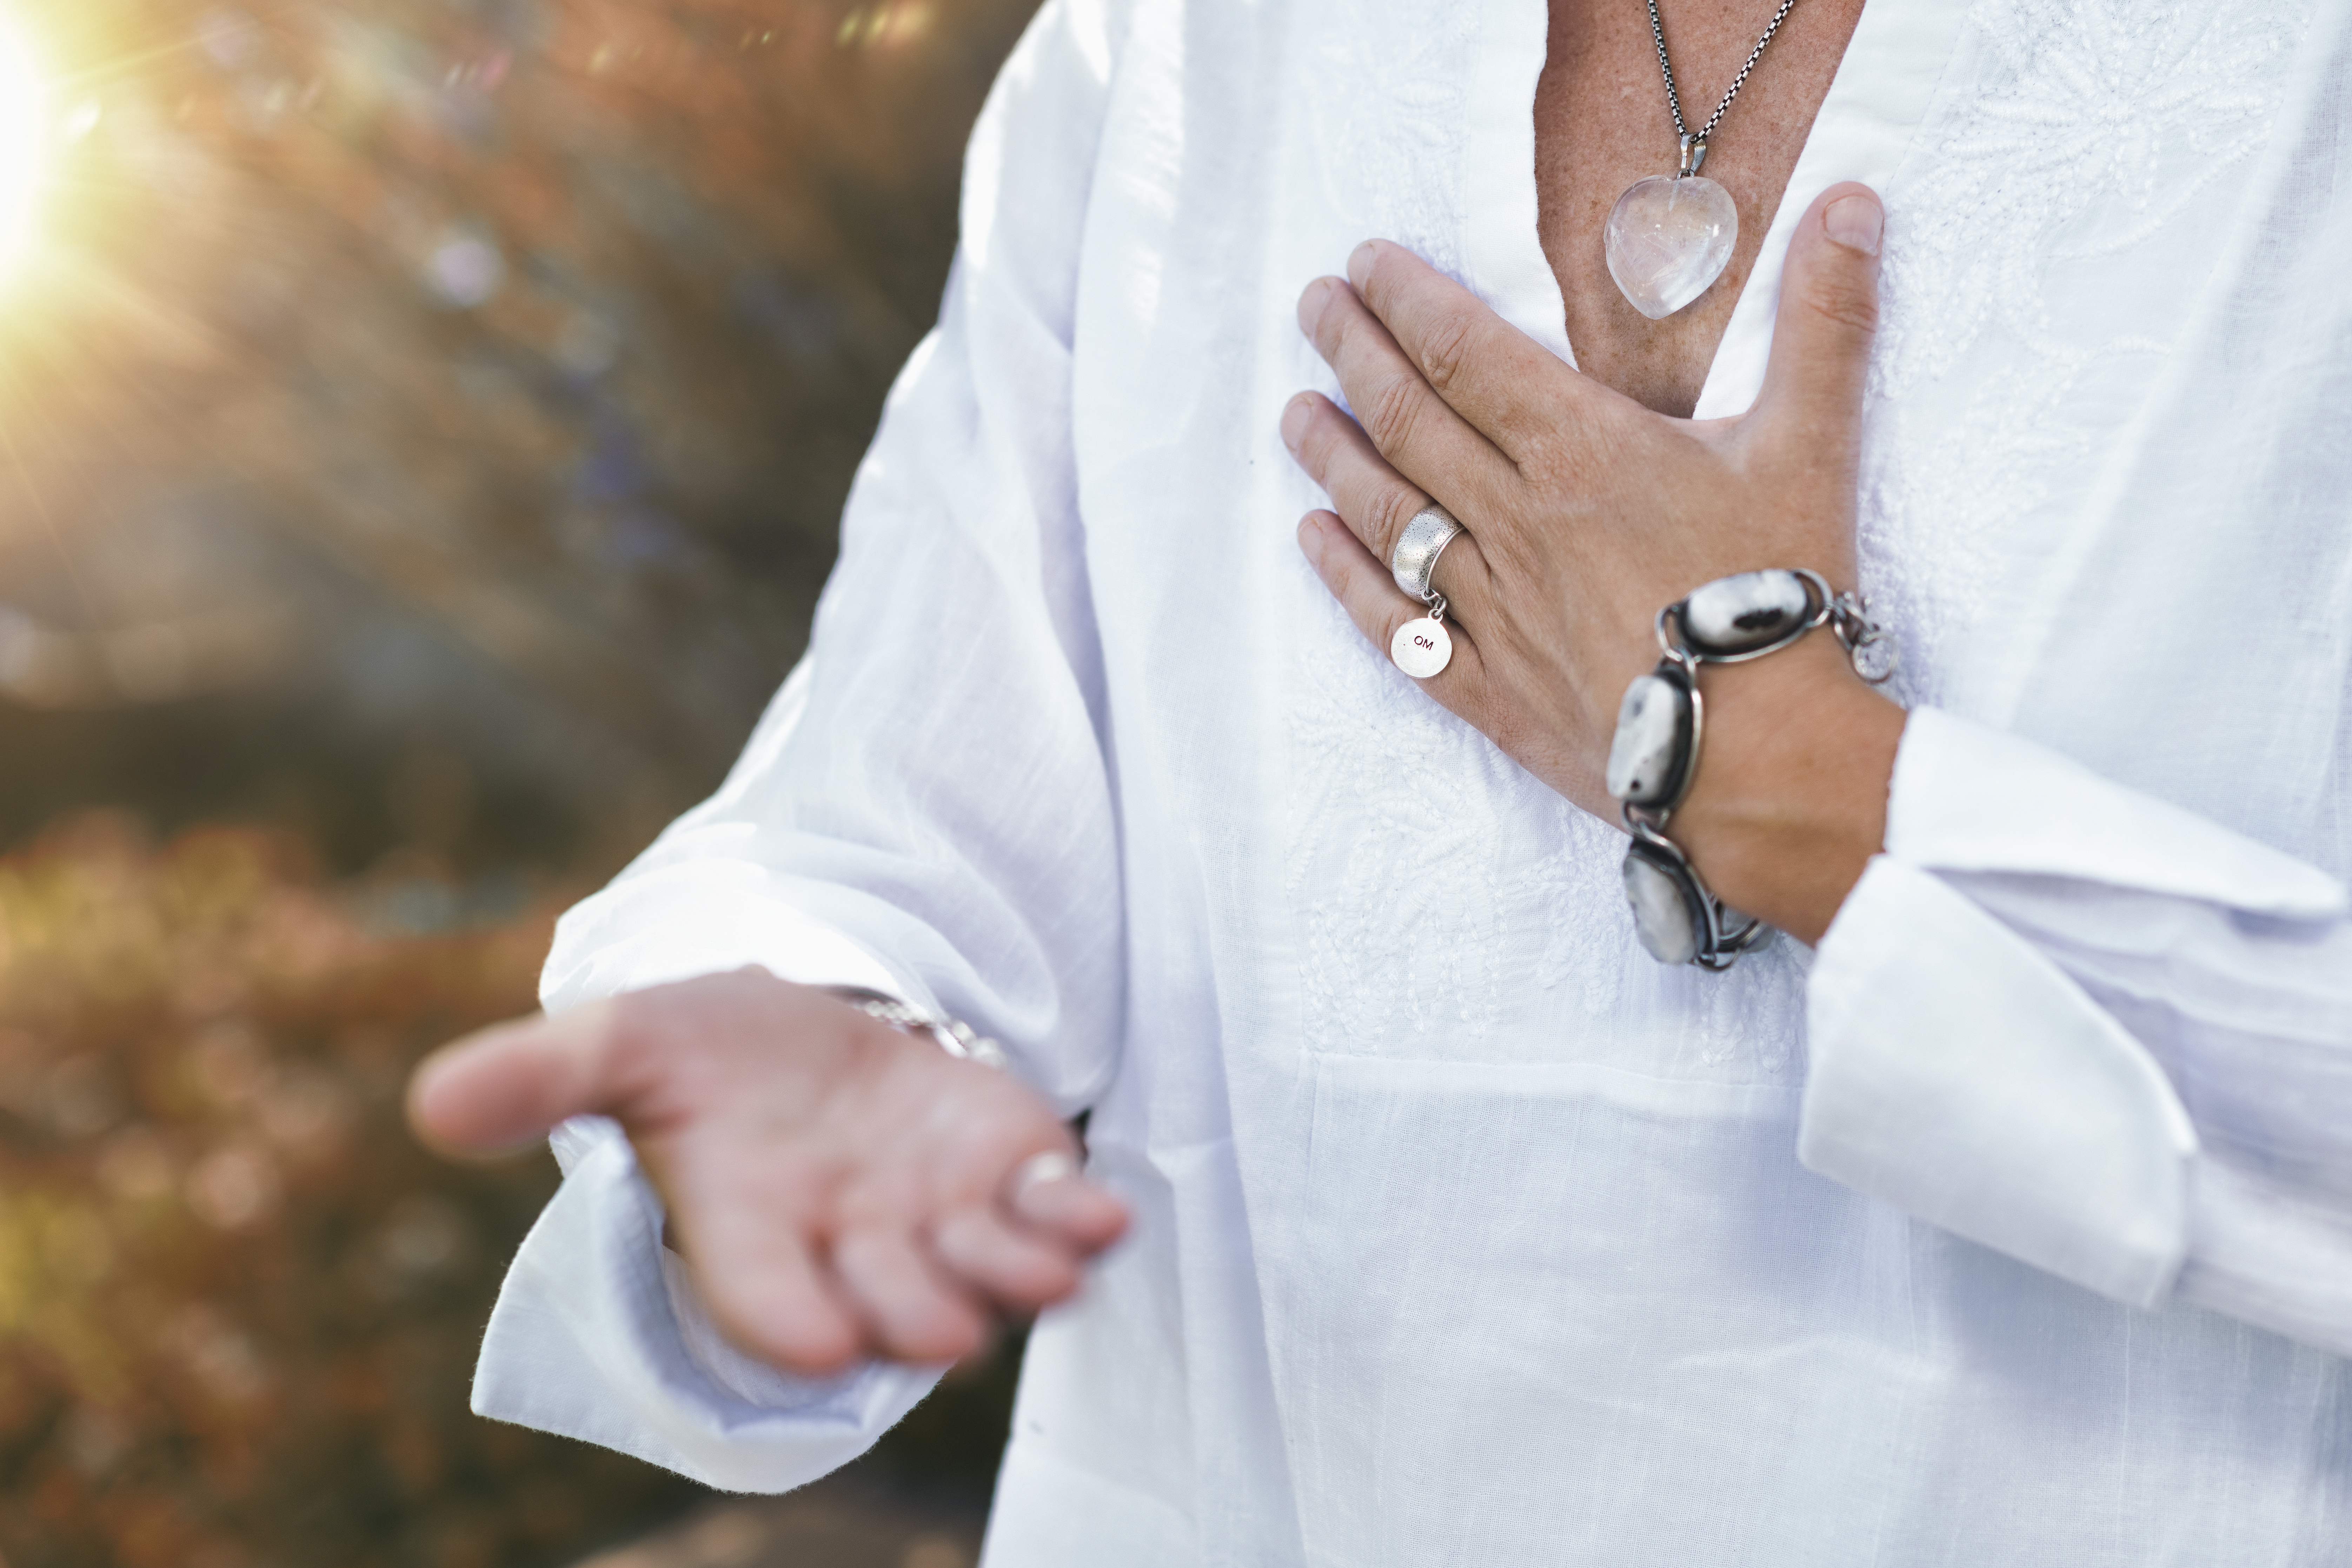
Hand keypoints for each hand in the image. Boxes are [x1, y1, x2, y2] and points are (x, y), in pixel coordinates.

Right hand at [406, 967, 1127, 1374]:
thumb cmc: (707, 1055)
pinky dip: (1080, 1223)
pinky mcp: (1007, 1176)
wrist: (806, 1030)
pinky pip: (1052, 1218)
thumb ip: (542, 1080)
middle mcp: (849, 1247)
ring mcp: (937, 1220)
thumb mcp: (625, 1044)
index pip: (763, 1298)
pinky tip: (1107, 1214)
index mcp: (751, 1231)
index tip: (817, 1342)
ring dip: (1017, 1278)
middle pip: (888, 1306)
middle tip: (936, 1329)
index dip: (788, 1320)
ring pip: (984, 1277)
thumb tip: (428, 1106)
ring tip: (1049, 1269)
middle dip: (915, 1317)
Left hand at [1281, 184, 1905, 941]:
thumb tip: (1854, 201)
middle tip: (1312, 305)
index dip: (1408, 300)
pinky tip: (1314, 538)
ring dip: (1334, 456)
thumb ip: (1824, 320)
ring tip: (1295, 411)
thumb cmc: (1780, 595)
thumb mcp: (1812, 443)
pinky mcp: (1488, 686)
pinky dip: (1347, 577)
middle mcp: (1516, 520)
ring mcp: (1492, 607)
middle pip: (1410, 420)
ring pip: (1390, 514)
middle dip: (1355, 353)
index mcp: (1579, 452)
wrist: (1761, 754)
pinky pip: (1396, 624)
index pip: (1465, 353)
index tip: (1364, 262)